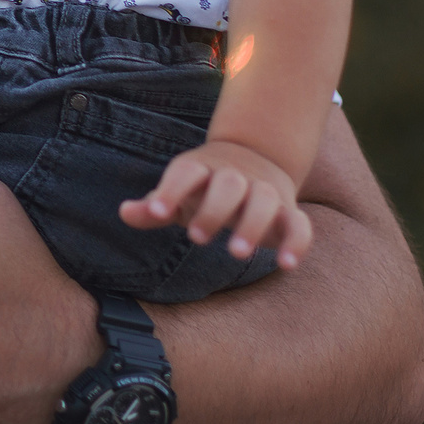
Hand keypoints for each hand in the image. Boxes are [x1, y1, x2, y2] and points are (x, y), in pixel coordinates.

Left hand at [120, 141, 312, 268]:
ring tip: (237, 254)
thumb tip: (124, 212)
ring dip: (253, 225)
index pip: (185, 173)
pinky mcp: (289, 211)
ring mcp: (264, 192)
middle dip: (214, 209)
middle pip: (228, 184)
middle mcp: (235, 177)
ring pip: (264, 200)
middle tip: (197, 239)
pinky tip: (287, 265)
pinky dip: (296, 242)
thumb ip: (154, 207)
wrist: (256, 158)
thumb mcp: (178, 195)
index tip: (157, 212)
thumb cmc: (204, 187)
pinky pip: (299, 223)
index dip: (171, 190)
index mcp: (202, 169)